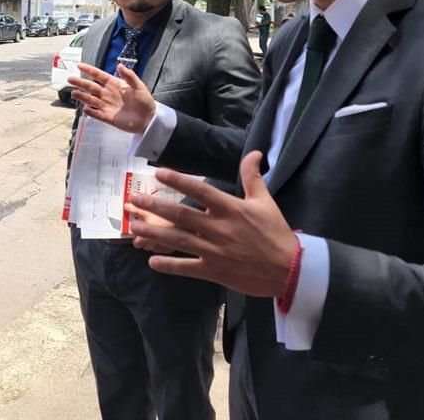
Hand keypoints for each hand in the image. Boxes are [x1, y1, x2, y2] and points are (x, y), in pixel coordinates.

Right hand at [68, 63, 155, 133]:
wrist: (149, 119)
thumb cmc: (145, 101)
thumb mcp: (139, 86)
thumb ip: (129, 76)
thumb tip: (119, 65)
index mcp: (114, 84)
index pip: (99, 75)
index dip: (89, 70)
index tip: (79, 65)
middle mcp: (108, 94)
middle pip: (91, 87)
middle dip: (80, 83)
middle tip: (70, 79)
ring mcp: (106, 106)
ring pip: (91, 100)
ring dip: (82, 96)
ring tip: (73, 93)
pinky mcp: (107, 117)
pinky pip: (96, 114)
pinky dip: (90, 112)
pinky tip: (85, 108)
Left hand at [126, 151, 296, 296]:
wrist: (288, 270)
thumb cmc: (275, 233)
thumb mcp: (265, 201)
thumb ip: (253, 177)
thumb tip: (255, 152)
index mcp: (230, 209)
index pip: (200, 191)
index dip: (178, 180)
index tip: (159, 172)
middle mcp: (219, 228)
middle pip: (181, 215)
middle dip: (156, 207)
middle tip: (135, 200)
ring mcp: (214, 251)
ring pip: (178, 240)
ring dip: (154, 233)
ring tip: (135, 227)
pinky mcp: (213, 271)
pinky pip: (187, 267)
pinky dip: (169, 265)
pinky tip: (152, 261)